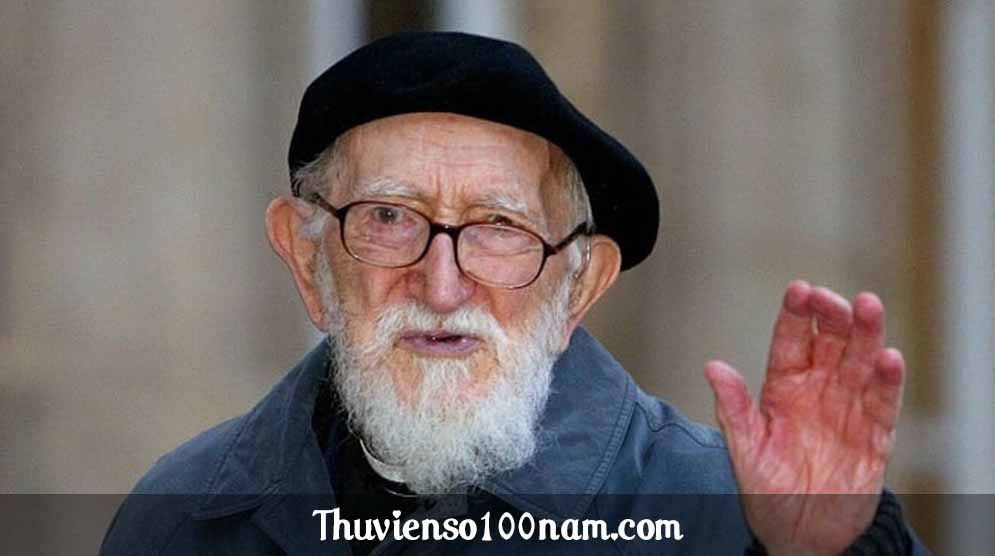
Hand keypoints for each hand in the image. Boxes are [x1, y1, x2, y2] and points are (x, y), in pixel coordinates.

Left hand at [704, 280, 905, 555]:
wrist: (800, 533)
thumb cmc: (769, 488)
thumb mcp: (745, 449)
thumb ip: (734, 408)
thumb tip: (713, 367)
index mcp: (784, 387)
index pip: (791, 342)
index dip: (795, 316)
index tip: (798, 289)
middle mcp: (819, 390)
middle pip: (831, 343)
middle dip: (832, 316)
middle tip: (832, 298)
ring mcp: (848, 410)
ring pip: (861, 364)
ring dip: (867, 335)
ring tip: (868, 307)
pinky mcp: (874, 437)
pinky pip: (883, 405)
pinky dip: (888, 382)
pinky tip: (889, 359)